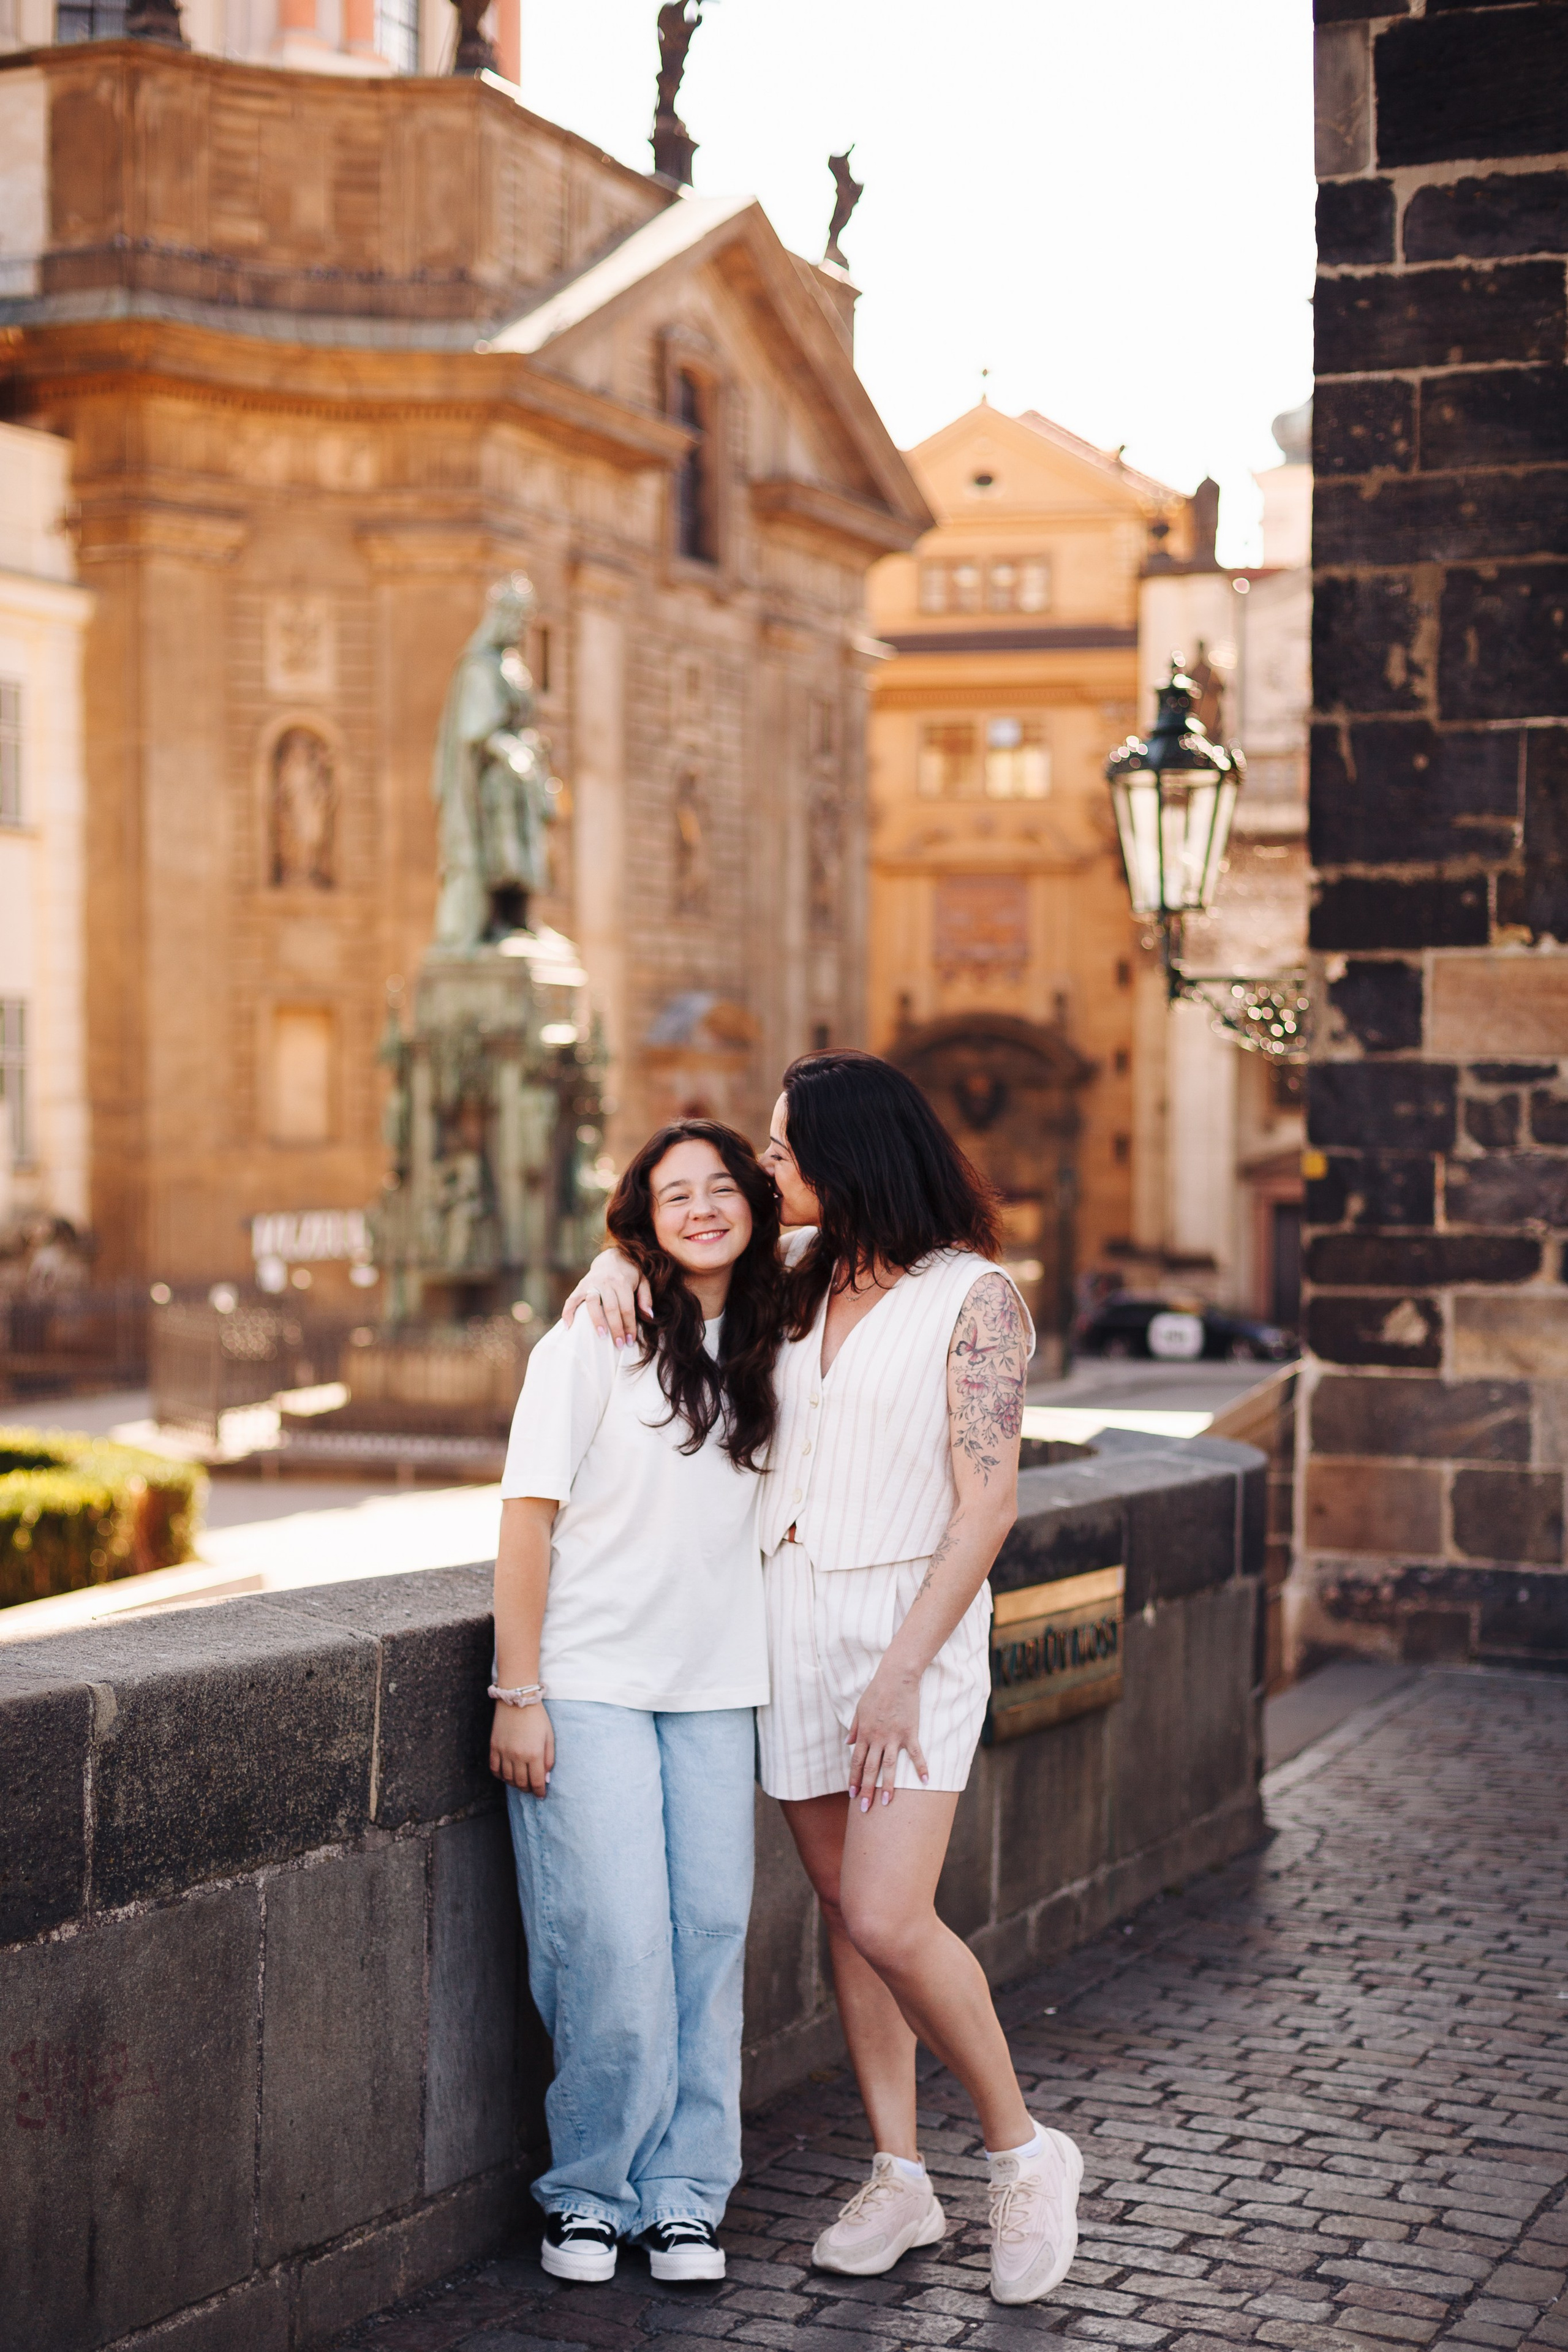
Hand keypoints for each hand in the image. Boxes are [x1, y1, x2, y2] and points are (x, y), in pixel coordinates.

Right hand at [490, 1700, 554, 1796]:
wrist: (517, 1699)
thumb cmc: (537, 1717)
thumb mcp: (549, 1736)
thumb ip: (549, 1758)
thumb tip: (545, 1777)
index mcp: (534, 1754)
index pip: (536, 1782)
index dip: (539, 1792)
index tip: (541, 1795)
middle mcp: (518, 1756)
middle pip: (521, 1783)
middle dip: (528, 1789)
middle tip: (531, 1789)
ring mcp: (504, 1752)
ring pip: (508, 1778)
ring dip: (515, 1784)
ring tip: (521, 1783)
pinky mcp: (494, 1747)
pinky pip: (494, 1769)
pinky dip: (500, 1776)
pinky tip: (506, 1775)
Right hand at [560, 1248, 648, 1344]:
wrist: (612, 1256)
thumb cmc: (629, 1274)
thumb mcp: (643, 1281)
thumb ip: (646, 1298)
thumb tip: (649, 1316)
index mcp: (623, 1282)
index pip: (626, 1308)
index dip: (629, 1326)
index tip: (630, 1341)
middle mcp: (606, 1282)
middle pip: (611, 1308)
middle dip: (616, 1328)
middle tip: (619, 1345)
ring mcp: (592, 1283)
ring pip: (592, 1303)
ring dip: (596, 1321)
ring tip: (601, 1336)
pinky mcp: (580, 1286)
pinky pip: (571, 1300)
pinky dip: (568, 1312)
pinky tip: (568, 1327)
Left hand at [847, 1666, 928, 1809]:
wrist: (895, 1677)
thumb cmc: (876, 1691)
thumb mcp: (859, 1709)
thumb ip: (854, 1727)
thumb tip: (847, 1743)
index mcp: (864, 1733)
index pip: (856, 1762)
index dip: (854, 1779)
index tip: (852, 1794)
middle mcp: (877, 1738)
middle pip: (870, 1769)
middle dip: (867, 1790)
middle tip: (865, 1808)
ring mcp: (894, 1737)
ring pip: (889, 1766)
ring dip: (888, 1786)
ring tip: (886, 1803)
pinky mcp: (910, 1733)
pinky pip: (915, 1754)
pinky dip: (921, 1767)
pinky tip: (926, 1781)